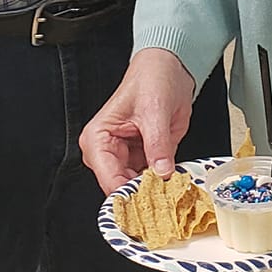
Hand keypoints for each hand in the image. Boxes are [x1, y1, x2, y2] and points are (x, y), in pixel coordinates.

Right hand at [79, 48, 195, 193]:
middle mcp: (107, 151)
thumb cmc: (151, 78)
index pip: (108, 177)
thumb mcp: (155, 110)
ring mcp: (125, 156)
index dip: (127, 193)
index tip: (148, 204)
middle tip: (164, 201)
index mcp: (98, 137)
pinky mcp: (143, 158)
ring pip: (135, 188)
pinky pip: (150, 180)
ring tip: (171, 195)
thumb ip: (158, 144)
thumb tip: (162, 172)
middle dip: (141, 197)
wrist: (168, 68)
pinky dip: (162, 185)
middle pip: (120, 187)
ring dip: (153, 193)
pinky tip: (174, 186)